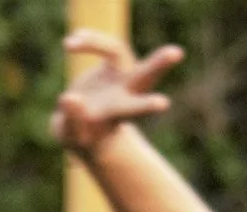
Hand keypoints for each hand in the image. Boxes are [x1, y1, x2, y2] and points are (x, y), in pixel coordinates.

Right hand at [51, 31, 183, 154]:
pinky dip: (86, 42)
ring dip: (99, 42)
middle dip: (159, 65)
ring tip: (70, 43)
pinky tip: (69, 44)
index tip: (164, 104)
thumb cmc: (81, 134)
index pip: (134, 108)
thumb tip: (69, 98)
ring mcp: (119, 74)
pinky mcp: (108, 62)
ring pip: (117, 51)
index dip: (146, 105)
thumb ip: (74, 118)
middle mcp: (126, 92)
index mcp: (119, 114)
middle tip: (176, 53)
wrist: (82, 122)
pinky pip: (98, 45)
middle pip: (144, 76)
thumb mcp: (75, 133)